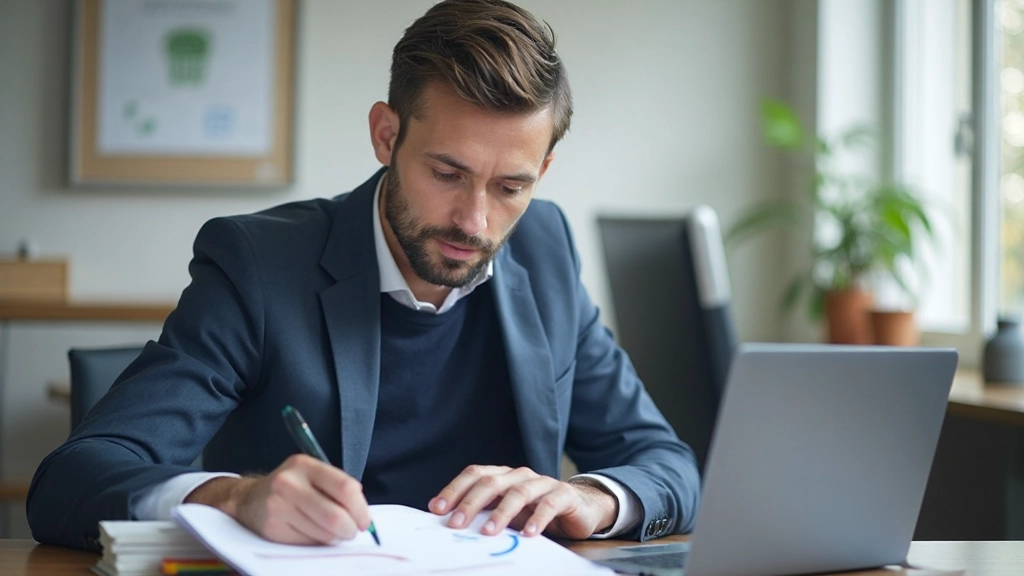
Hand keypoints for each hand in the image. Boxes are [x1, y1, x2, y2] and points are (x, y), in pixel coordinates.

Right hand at [184, 454, 371, 544]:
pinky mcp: (272, 528)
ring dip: (333, 537)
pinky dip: (316, 542)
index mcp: (304, 465)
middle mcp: (289, 483)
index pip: (344, 487)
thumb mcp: (313, 476)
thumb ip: (338, 488)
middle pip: (335, 516)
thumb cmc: (293, 488)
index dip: (360, 509)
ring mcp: (278, 506)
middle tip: (351, 532)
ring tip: (329, 530)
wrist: (250, 499)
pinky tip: (310, 532)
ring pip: (323, 534)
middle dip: (350, 529)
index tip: (365, 520)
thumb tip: (363, 515)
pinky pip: (308, 543)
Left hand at [427, 465, 617, 539]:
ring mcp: (543, 483)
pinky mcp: (564, 494)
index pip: (474, 474)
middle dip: (471, 502)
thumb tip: (450, 522)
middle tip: (456, 523)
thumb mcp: (508, 513)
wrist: (580, 508)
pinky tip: (529, 534)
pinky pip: (549, 504)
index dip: (454, 489)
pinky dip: (537, 518)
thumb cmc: (537, 512)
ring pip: (518, 492)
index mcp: (503, 476)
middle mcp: (520, 475)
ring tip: (489, 531)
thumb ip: (485, 513)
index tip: (436, 509)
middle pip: (492, 482)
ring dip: (501, 513)